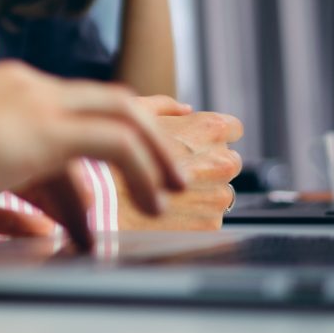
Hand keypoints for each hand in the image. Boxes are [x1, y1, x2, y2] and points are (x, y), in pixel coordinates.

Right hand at [0, 63, 185, 246]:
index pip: (64, 107)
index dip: (97, 127)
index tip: (123, 151)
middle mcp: (24, 87)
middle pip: (104, 98)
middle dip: (145, 131)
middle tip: (167, 167)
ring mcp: (38, 103)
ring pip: (122, 113)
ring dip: (154, 153)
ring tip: (169, 190)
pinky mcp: (49, 128)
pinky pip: (117, 142)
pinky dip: (144, 167)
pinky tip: (151, 196)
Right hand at [113, 95, 243, 230]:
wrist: (99, 205)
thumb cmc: (113, 153)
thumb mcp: (132, 113)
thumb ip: (165, 106)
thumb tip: (185, 109)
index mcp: (211, 129)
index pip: (234, 128)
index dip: (211, 135)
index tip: (196, 143)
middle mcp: (222, 163)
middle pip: (228, 163)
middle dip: (208, 166)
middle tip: (173, 171)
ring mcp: (218, 198)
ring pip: (218, 193)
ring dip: (200, 194)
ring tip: (164, 195)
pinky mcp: (209, 226)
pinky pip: (207, 219)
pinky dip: (191, 218)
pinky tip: (163, 214)